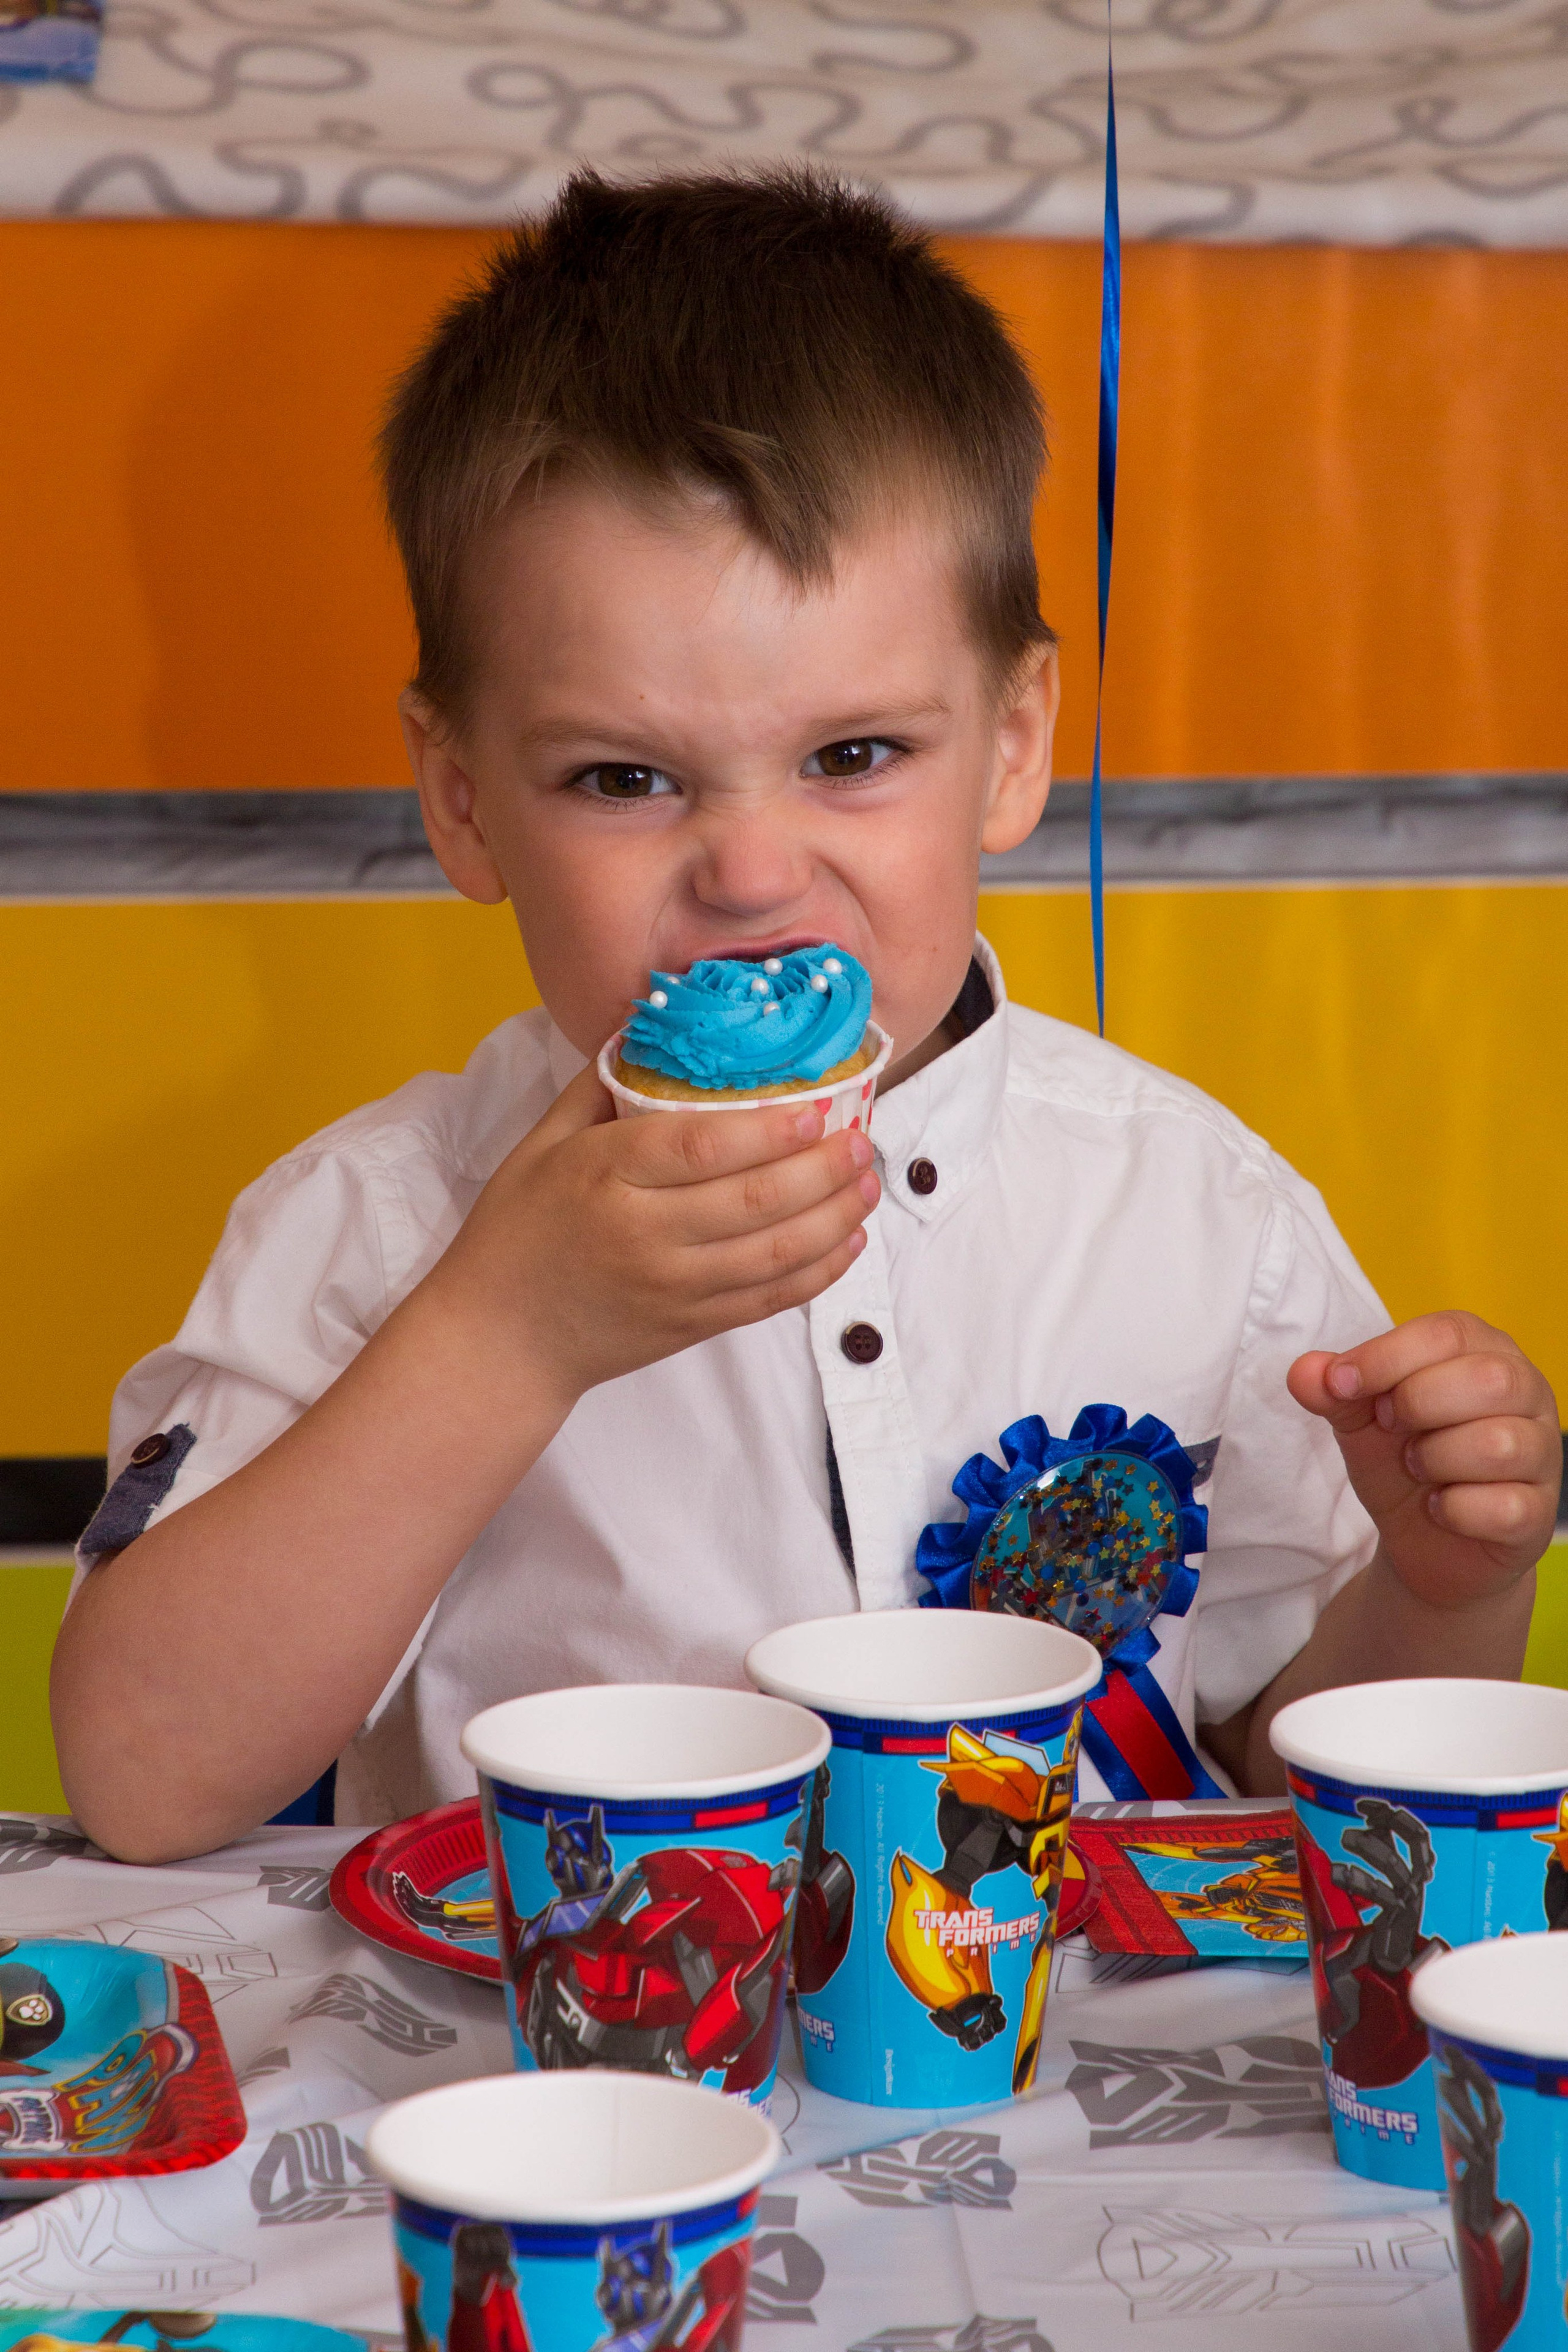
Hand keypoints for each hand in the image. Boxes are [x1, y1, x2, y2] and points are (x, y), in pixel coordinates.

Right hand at [429, 1062, 880, 1402]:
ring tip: (869, 1182)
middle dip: (823, 1168)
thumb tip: (645, 1030)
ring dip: (836, 1216)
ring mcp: (673, 1287)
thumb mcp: (539, 1147)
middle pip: (755, 1199)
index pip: (701, 1148)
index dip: (768, 1129)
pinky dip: (819, 1271)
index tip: (815, 1108)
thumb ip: (595, 1090)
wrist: (501, 1339)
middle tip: (862, 1138)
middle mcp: (644, 1234)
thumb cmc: (516, 1233)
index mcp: (604, 1177)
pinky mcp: (692, 1326)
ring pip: (776, 1252)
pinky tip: (849, 1240)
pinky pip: (770, 1299)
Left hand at [1289, 1312, 1559, 1611]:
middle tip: (1389, 1426)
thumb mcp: (1360, 1419)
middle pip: (1488, 1379)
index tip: (1340, 1383)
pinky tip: (1441, 1508)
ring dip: (1435, 1460)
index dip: (1385, 1357)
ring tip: (1417, 1469)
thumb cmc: (1403, 1462)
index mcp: (1484, 1350)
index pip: (1446, 1333)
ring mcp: (1543, 1454)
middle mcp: (1527, 1392)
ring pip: (1499, 1444)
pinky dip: (1455, 1511)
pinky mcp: (1539, 1515)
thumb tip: (1304, 1371)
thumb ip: (1333, 1390)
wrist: (1425, 1542)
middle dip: (1417, 1404)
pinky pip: (1504, 1508)